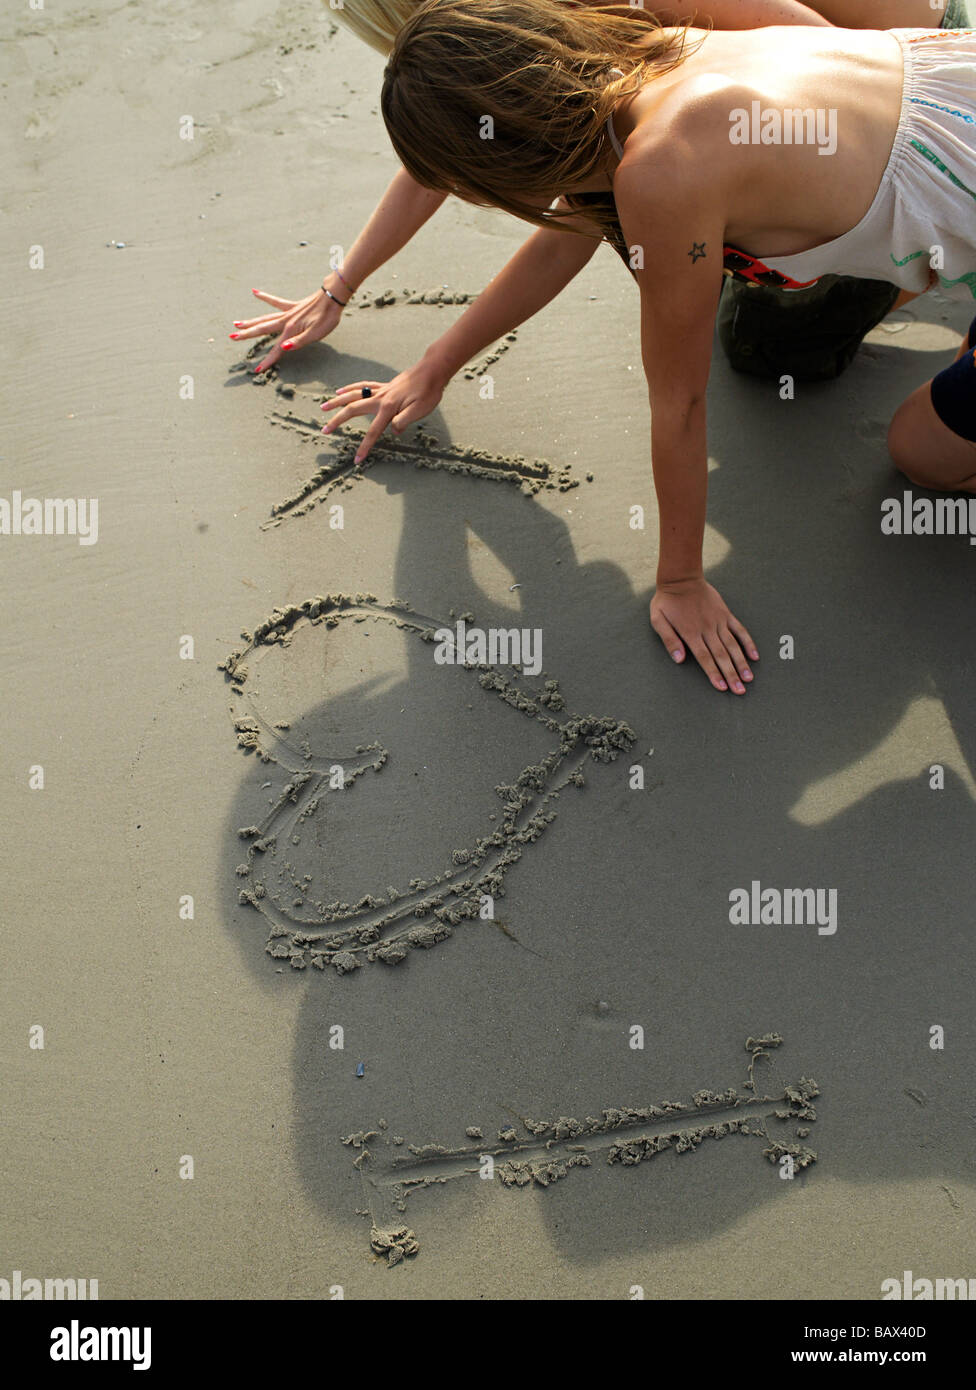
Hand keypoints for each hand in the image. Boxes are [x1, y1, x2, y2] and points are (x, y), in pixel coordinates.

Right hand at [229, 282, 344, 373]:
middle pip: (262, 329)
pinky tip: (254, 292)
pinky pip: (275, 302)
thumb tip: (283, 348)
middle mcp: (285, 321)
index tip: (257, 370)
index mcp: (290, 330)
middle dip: (247, 335)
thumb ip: (298, 342)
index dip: (268, 361)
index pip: (276, 349)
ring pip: (265, 318)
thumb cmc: (326, 318)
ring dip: (250, 321)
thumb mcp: (315, 334)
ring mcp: (288, 312)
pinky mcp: (292, 306)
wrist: (333, 297)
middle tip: (232, 337)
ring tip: (236, 323)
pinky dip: (265, 298)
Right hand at [320, 358, 448, 463]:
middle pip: (353, 410)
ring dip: (337, 402)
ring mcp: (380, 390)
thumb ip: (404, 421)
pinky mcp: (384, 386)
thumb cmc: (429, 391)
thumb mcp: (420, 410)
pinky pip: (362, 386)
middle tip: (325, 430)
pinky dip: (349, 389)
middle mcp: (380, 398)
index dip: (365, 446)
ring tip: (323, 407)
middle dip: (337, 421)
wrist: (432, 371)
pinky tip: (340, 391)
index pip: (374, 431)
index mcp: (388, 408)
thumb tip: (392, 431)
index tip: (356, 460)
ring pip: (353, 395)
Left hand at [651, 576, 757, 693]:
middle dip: (731, 674)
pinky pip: (740, 630)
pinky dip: (748, 643)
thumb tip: (679, 659)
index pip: (705, 658)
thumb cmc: (667, 601)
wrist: (681, 578)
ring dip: (741, 663)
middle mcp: (707, 629)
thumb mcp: (658, 620)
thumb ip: (669, 640)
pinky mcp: (726, 614)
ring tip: (749, 679)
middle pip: (721, 655)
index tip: (722, 688)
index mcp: (690, 633)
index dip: (714, 673)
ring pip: (733, 645)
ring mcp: (719, 621)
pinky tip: (755, 656)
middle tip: (740, 691)